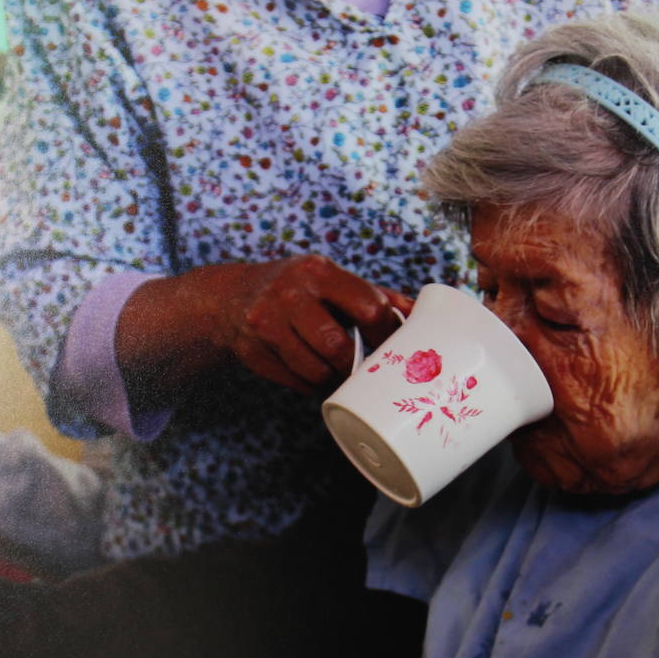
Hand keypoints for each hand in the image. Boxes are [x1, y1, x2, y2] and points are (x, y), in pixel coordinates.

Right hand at [212, 255, 411, 394]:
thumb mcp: (333, 280)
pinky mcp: (251, 351)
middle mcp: (290, 293)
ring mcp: (266, 322)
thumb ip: (376, 296)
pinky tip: (313, 375)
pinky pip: (294, 382)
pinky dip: (310, 385)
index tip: (388, 349)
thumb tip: (425, 315)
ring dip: (333, 380)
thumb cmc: (299, 290)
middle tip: (362, 370)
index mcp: (319, 272)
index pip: (368, 307)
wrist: (233, 297)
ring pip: (315, 370)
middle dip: (355, 365)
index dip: (385, 335)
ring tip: (338, 375)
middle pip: (338, 346)